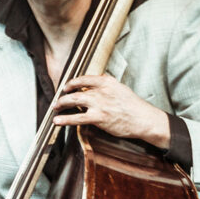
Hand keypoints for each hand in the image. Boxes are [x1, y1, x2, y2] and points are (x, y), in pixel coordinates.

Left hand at [51, 73, 168, 147]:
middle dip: (63, 95)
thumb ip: (109, 82)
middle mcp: (101, 90)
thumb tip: (100, 77)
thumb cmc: (134, 106)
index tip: (66, 87)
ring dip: (61, 104)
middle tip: (57, 100)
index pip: (84, 78)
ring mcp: (99, 104)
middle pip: (75, 90)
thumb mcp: (121, 88)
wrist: (144, 119)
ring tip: (55, 109)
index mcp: (107, 82)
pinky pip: (77, 118)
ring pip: (73, 101)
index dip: (72, 83)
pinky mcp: (98, 117)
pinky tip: (57, 121)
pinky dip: (65, 119)